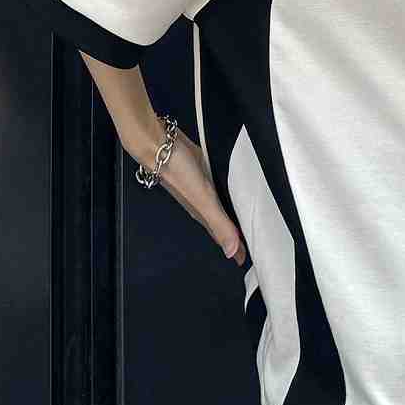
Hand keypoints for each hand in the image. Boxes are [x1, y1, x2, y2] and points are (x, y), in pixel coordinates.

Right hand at [130, 119, 245, 264]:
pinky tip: (228, 191)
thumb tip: (231, 251)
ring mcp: (200, 187)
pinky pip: (216, 188)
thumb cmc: (177, 170)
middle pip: (220, 223)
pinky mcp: (201, 171)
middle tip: (246, 244)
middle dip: (232, 235)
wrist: (158, 144)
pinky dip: (224, 195)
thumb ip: (219, 223)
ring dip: (228, 215)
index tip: (245, 260)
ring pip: (217, 206)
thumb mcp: (203, 199)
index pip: (221, 235)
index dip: (234, 248)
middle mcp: (201, 202)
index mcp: (202, 212)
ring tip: (239, 222)